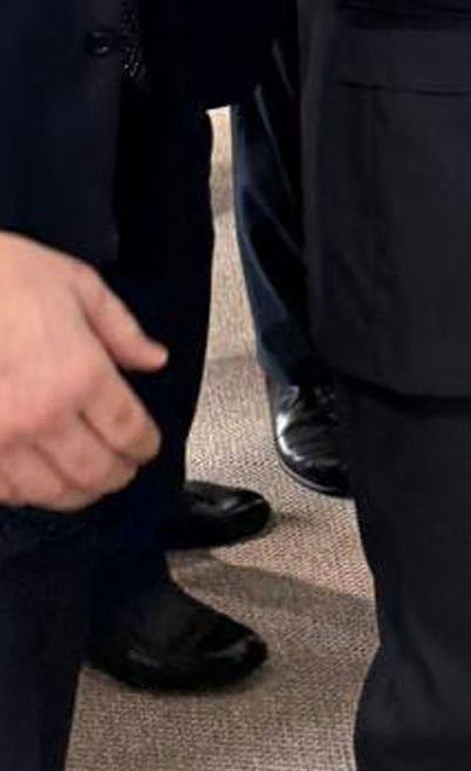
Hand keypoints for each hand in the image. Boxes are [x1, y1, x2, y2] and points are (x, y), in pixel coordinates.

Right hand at [0, 231, 167, 509]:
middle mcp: (42, 416)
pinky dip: (26, 492)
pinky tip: (34, 481)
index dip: (145, 446)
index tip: (147, 448)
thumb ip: (122, 330)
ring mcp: (1, 439)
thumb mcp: (78, 285)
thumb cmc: (5, 277)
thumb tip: (154, 359)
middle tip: (123, 470)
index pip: (128, 430)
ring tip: (85, 483)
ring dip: (75, 493)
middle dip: (117, 475)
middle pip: (95, 471)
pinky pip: (5, 491)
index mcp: (80, 375)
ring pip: (49, 492)